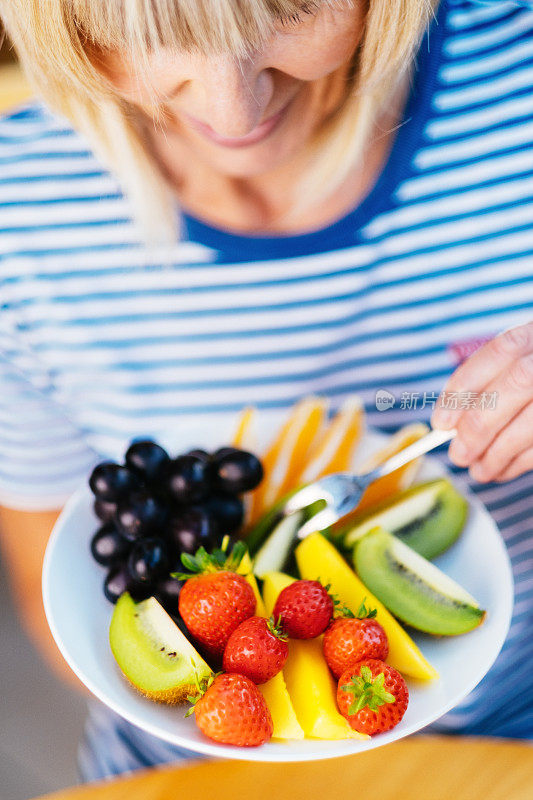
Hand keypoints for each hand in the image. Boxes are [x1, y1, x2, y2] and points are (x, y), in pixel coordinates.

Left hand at [431, 321, 532, 482]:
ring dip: (498, 454)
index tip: (441, 422)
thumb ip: (485, 386)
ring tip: (478, 471)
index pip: (500, 351)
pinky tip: (501, 469)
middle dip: (480, 426)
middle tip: (458, 455)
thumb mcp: (511, 367)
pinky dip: (518, 463)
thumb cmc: (526, 379)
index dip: (466, 386)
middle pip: (518, 384)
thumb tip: (448, 424)